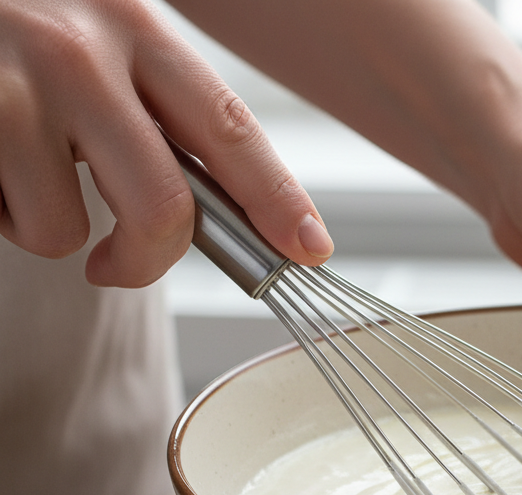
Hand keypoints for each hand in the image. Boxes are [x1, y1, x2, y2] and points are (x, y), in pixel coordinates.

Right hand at [0, 0, 332, 287]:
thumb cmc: (13, 24)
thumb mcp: (95, 34)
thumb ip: (153, 109)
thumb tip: (228, 214)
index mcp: (135, 25)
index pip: (228, 127)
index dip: (278, 198)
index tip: (310, 248)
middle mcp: (80, 47)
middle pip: (163, 205)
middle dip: (150, 259)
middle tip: (118, 263)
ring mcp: (15, 81)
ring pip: (67, 229)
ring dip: (48, 226)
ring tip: (17, 170)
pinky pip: (8, 219)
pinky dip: (0, 212)